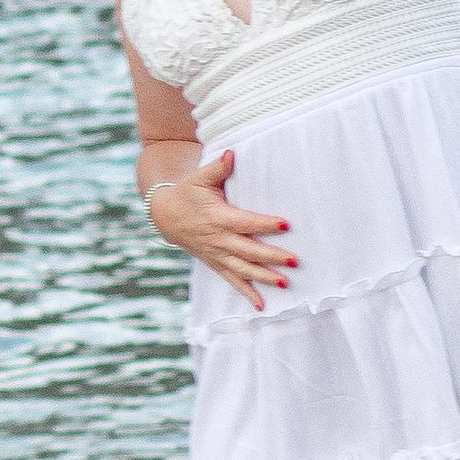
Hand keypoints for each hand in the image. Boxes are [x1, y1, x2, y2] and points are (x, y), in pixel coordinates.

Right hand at [147, 148, 296, 307]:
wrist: (165, 215)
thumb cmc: (187, 193)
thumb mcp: (200, 178)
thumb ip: (218, 167)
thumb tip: (232, 154)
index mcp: (218, 217)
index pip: (246, 222)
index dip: (265, 224)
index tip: (285, 224)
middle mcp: (219, 239)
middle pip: (248, 250)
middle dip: (272, 257)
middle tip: (294, 260)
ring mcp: (217, 254)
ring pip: (243, 269)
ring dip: (264, 277)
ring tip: (285, 283)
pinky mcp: (215, 263)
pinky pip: (232, 281)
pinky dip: (247, 293)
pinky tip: (262, 305)